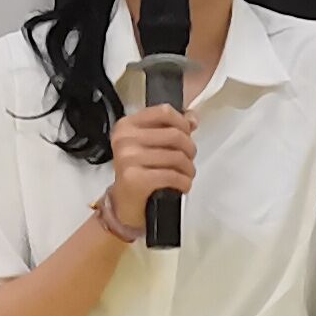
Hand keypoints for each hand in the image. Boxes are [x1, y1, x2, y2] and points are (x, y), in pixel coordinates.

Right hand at [105, 103, 197, 239]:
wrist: (124, 204)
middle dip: (190, 149)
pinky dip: (184, 182)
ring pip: (177, 156)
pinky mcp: (135, 179)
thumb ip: (169, 127)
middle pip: (175, 134)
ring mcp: (128, 158)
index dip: (183, 122)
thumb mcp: (149, 145)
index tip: (188, 132)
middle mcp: (125, 139)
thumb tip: (192, 118)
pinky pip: (172, 176)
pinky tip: (183, 185)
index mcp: (127, 125)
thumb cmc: (138, 172)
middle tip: (189, 158)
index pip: (164, 112)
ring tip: (186, 174)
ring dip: (189, 168)